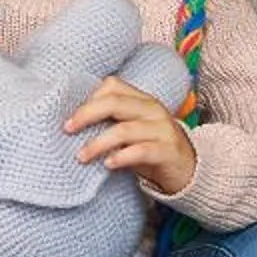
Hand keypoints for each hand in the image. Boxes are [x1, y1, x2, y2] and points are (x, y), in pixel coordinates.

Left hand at [64, 77, 195, 197]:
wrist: (189, 170)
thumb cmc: (150, 148)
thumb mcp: (130, 131)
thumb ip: (110, 122)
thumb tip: (72, 125)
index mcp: (141, 100)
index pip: (112, 86)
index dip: (88, 99)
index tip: (69, 117)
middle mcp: (152, 110)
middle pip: (114, 102)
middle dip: (86, 115)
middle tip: (67, 130)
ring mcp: (162, 129)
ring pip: (124, 129)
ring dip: (98, 143)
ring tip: (81, 156)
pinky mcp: (168, 151)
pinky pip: (141, 151)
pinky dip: (121, 157)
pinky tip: (108, 164)